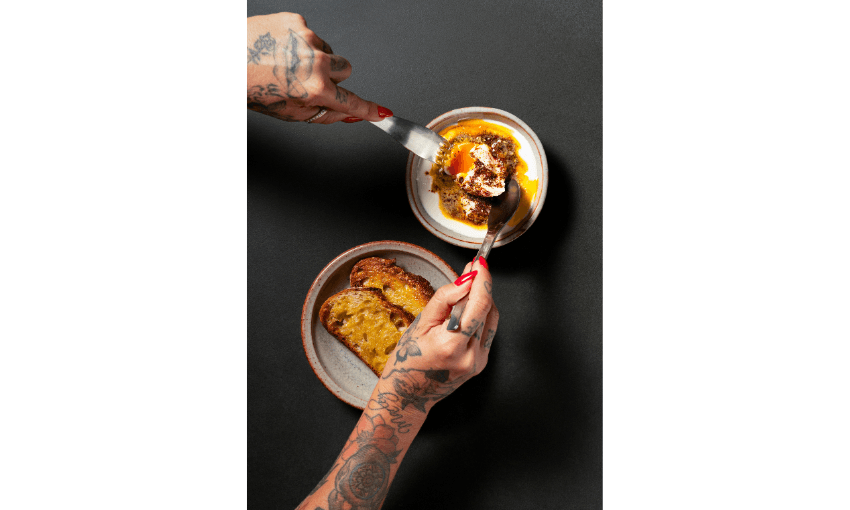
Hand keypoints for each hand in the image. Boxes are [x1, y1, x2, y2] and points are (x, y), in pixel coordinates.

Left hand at [247, 12, 390, 123]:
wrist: (223, 60)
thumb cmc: (250, 88)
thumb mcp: (288, 113)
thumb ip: (324, 115)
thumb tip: (349, 115)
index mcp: (315, 88)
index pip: (352, 101)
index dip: (369, 109)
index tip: (382, 113)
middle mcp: (316, 61)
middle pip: (345, 69)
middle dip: (332, 76)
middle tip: (305, 81)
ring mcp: (307, 37)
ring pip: (327, 50)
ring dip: (313, 58)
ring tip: (284, 63)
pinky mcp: (295, 21)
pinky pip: (309, 34)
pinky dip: (298, 42)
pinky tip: (278, 49)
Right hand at [369, 257, 498, 415]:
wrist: (408, 395)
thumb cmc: (408, 361)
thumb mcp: (420, 324)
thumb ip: (445, 299)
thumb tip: (466, 280)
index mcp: (451, 344)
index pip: (478, 305)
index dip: (482, 280)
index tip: (480, 264)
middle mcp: (470, 356)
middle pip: (488, 309)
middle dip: (481, 286)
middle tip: (472, 269)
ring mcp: (478, 362)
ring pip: (492, 319)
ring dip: (483, 300)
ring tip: (467, 290)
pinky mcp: (481, 364)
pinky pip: (488, 332)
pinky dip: (481, 316)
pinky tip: (468, 311)